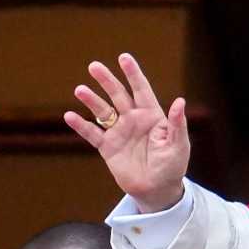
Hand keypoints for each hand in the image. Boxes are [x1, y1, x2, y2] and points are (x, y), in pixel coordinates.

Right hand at [63, 53, 189, 212]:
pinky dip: (81, 125)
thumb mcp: (178, 145)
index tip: (124, 57)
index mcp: (152, 116)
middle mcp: (133, 120)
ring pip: (102, 111)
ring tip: (80, 90)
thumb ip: (177, 124)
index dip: (133, 74)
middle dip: (107, 80)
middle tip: (94, 66)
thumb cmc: (172, 166)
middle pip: (118, 95)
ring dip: (91, 100)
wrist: (157, 190)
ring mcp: (119, 132)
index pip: (141, 90)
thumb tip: (180, 101)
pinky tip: (69, 116)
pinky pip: (92, 133)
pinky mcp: (108, 147)